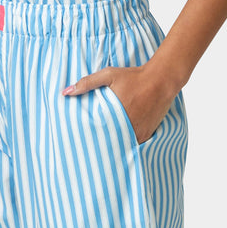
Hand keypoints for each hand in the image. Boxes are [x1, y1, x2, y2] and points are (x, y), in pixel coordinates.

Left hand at [62, 60, 177, 144]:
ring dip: (114, 145)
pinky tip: (120, 142)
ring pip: (122, 145)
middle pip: (110, 143)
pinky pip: (134, 144)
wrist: (161, 80)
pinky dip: (127, 143)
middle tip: (90, 152)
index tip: (82, 144)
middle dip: (101, 146)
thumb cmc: (133, 77)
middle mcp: (127, 127)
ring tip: (104, 151)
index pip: (97, 135)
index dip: (90, 140)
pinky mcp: (147, 134)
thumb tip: (65, 92)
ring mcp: (138, 132)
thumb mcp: (108, 75)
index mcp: (114, 115)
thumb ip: (87, 83)